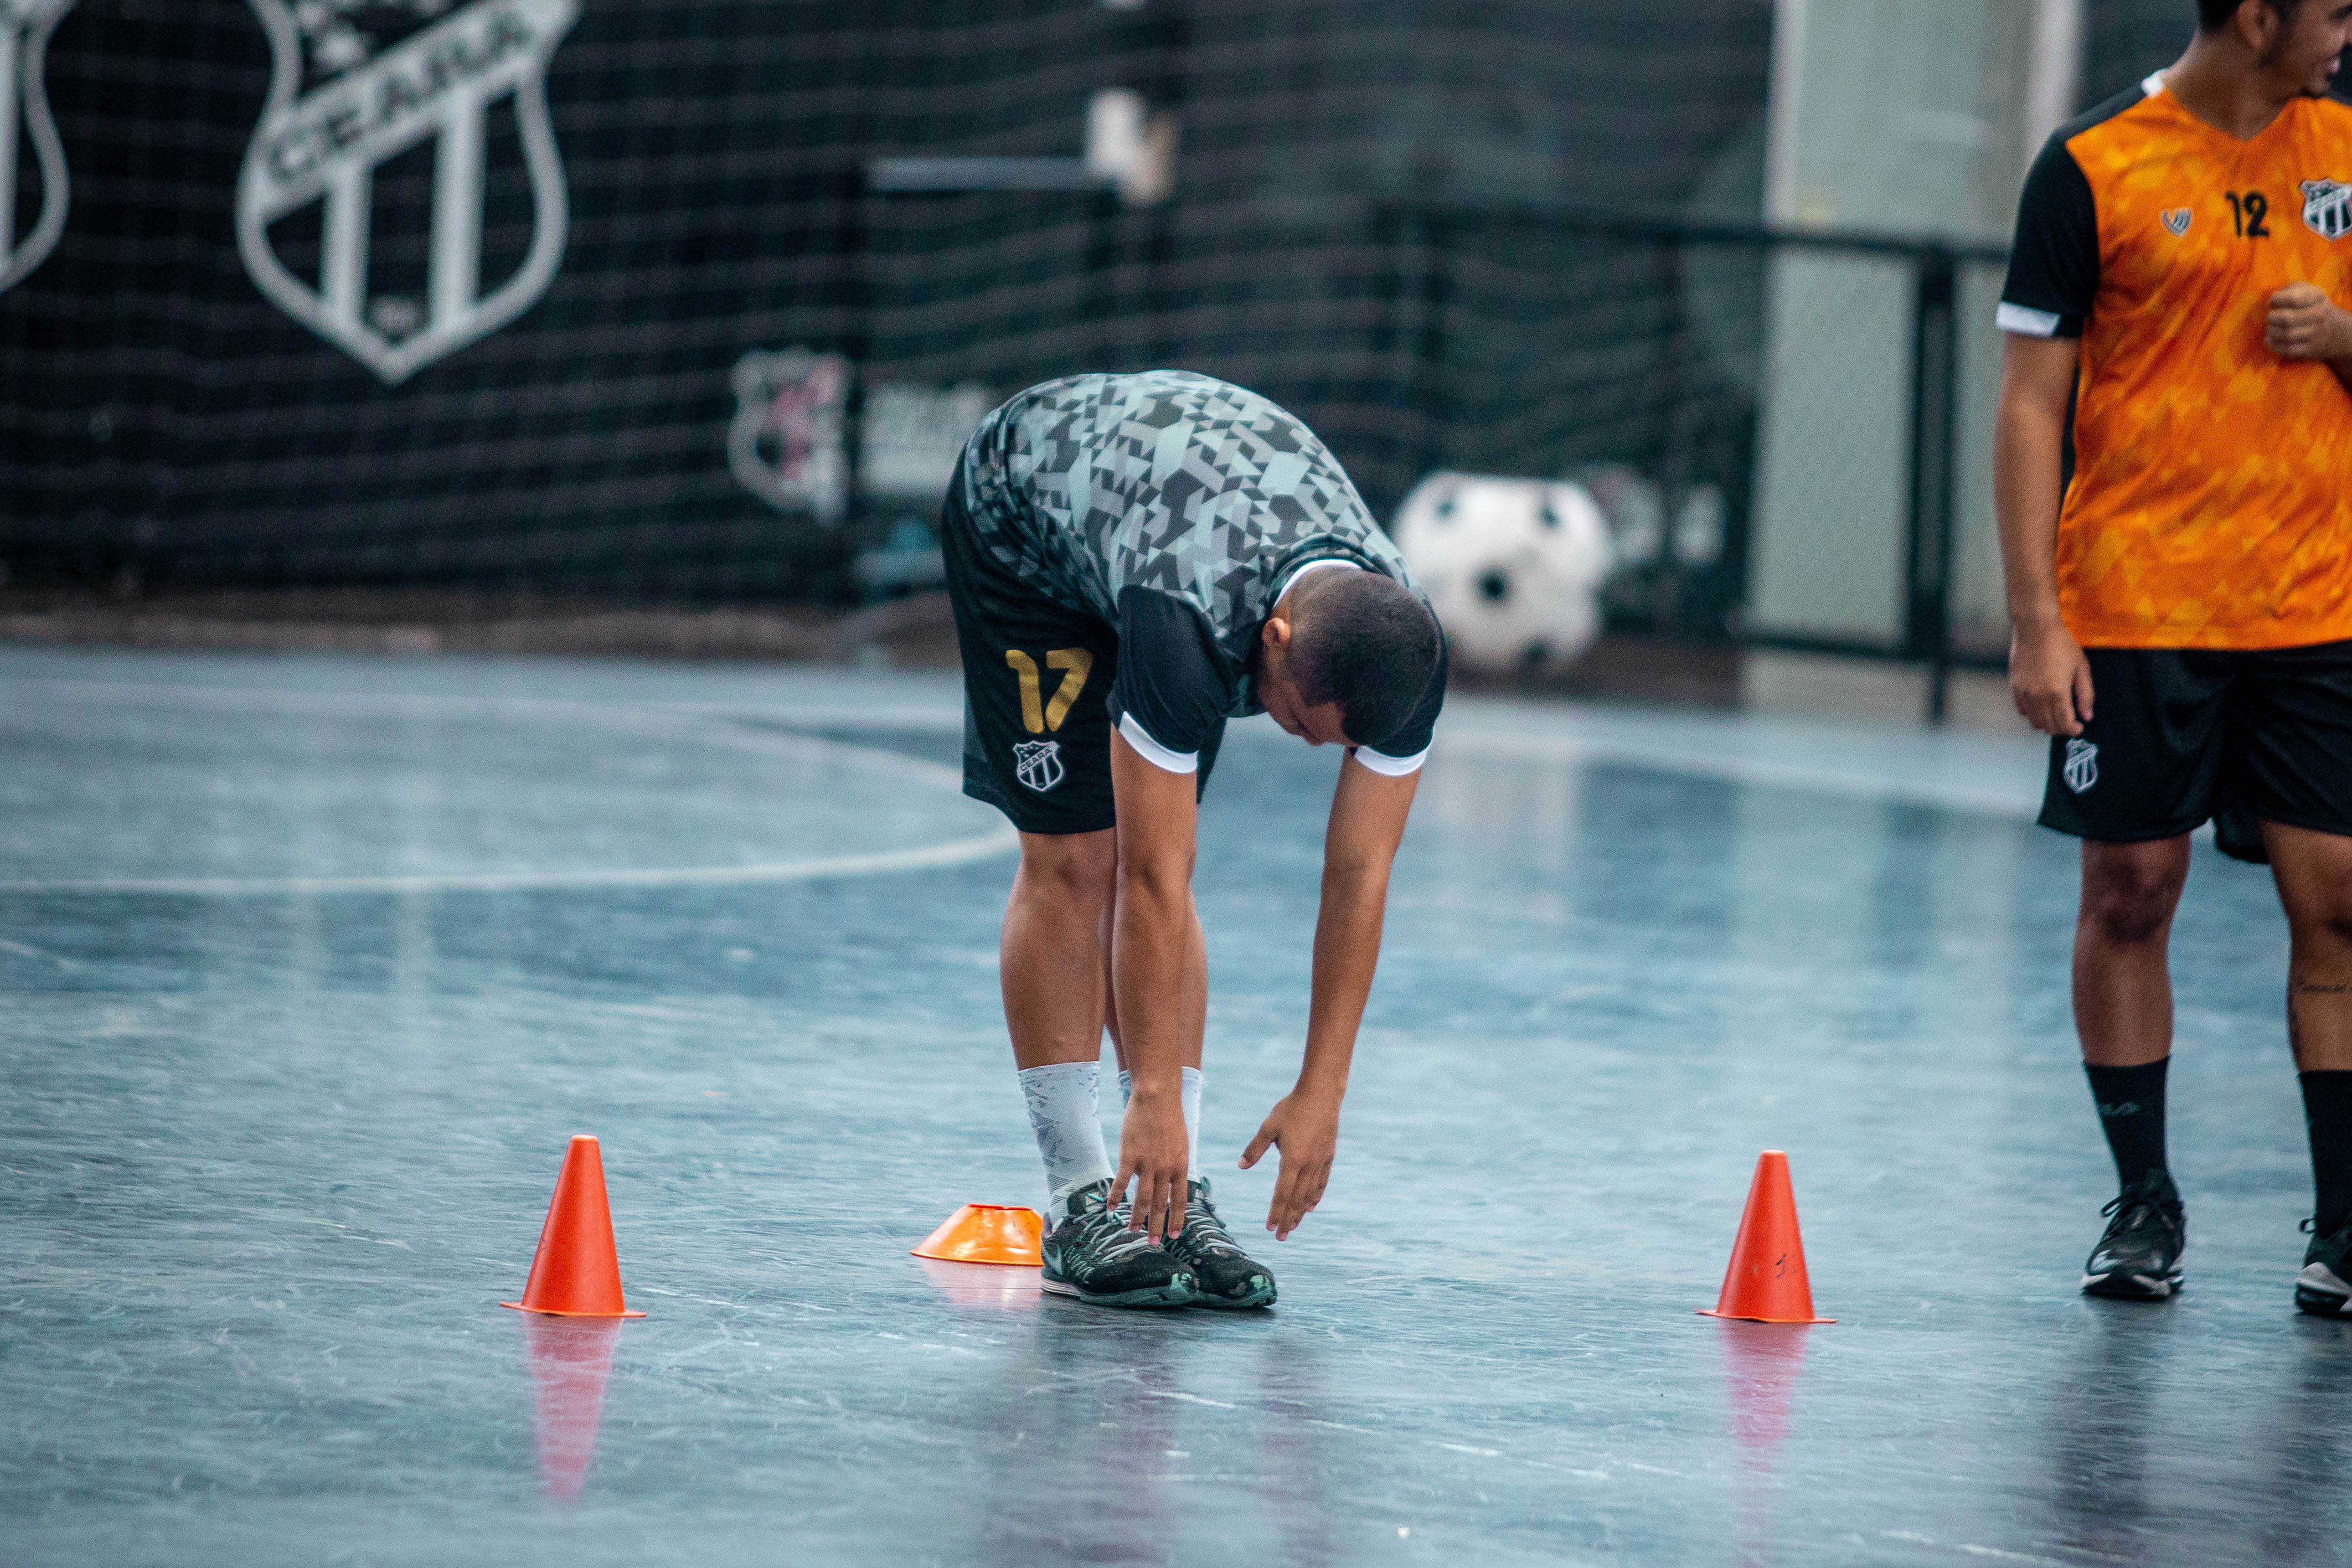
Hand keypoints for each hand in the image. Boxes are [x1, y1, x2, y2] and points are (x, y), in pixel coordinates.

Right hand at [1113, 1090, 1188, 1243]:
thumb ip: (1176, 1163)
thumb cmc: (1169, 1116)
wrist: (1157, 1097)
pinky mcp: (1130, 1156)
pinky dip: (1116, 1196)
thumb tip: (1171, 1179)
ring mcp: (1148, 1163)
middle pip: (1160, 1203)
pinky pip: (1122, 1181)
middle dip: (1156, 1225)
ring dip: (1137, 1217)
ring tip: (1132, 1230)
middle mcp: (1166, 1169)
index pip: (1180, 1199)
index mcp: (1181, 1166)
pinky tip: (1110, 1208)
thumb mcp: (1181, 1143)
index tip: (1174, 1234)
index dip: (1177, 1218)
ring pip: (1142, 1198)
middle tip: (1153, 1242)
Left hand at [1239, 1089, 1340, 1240]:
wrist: (1321, 1094)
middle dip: (1288, 1220)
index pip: (1281, 1194)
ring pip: (1309, 1194)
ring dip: (1300, 1212)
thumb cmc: (1291, 1109)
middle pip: (1296, 1200)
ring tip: (1294, 1226)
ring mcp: (1320, 1162)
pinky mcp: (1328, 1156)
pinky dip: (1315, 1196)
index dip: (1275, 1213)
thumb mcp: (1268, 1127)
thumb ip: (1254, 1149)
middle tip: (1282, 1238)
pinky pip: (1321, 1182)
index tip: (1270, 1229)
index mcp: (1292, 1161)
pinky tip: (1311, 1205)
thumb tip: (1241, 1166)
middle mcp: (1308, 1166)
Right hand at [2010, 620, 2092, 736]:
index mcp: (2058, 693)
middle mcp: (2038, 697)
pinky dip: (2033, 713)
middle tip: (2070, 722)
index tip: (2079, 727)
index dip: (2073, 730)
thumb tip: (2087, 716)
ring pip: (2034, 721)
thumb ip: (2086, 695)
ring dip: (2047, 722)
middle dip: (2061, 728)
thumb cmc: (2062, 645)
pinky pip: (2023, 710)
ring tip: (2056, 714)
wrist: (2036, 629)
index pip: (2064, 724)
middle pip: (2049, 726)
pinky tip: (2041, 704)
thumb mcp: (2082, 668)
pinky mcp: (2015, 688)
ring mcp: (2024, 693)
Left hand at [2267, 282, 2351, 360]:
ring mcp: (2315, 333)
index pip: (2293, 298)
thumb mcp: (2303, 289)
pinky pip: (2288, 349)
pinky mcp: (2310, 349)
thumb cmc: (2310, 305)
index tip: (2272, 303)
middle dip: (2271, 318)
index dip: (2276, 300)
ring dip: (2272, 332)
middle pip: (2286, 318)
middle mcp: (2318, 314)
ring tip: (2271, 328)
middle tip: (2270, 317)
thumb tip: (2272, 302)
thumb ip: (2287, 290)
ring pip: (2286, 335)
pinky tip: (2270, 339)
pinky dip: (2274, 345)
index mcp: (2316, 296)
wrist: (2333, 328)